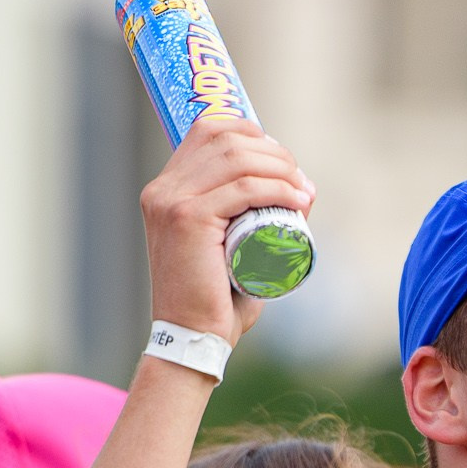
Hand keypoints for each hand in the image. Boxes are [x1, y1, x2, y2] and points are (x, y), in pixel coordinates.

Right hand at [139, 117, 313, 342]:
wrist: (194, 337)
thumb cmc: (216, 299)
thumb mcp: (227, 245)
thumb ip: (245, 218)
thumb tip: (298, 189)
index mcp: (165, 190)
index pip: (208, 130)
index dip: (251, 133)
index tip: (283, 162)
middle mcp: (162, 190)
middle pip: (227, 140)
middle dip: (274, 153)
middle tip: (301, 182)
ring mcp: (172, 202)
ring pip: (237, 159)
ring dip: (281, 168)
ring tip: (304, 192)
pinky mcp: (188, 219)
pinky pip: (243, 188)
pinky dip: (277, 188)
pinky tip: (297, 199)